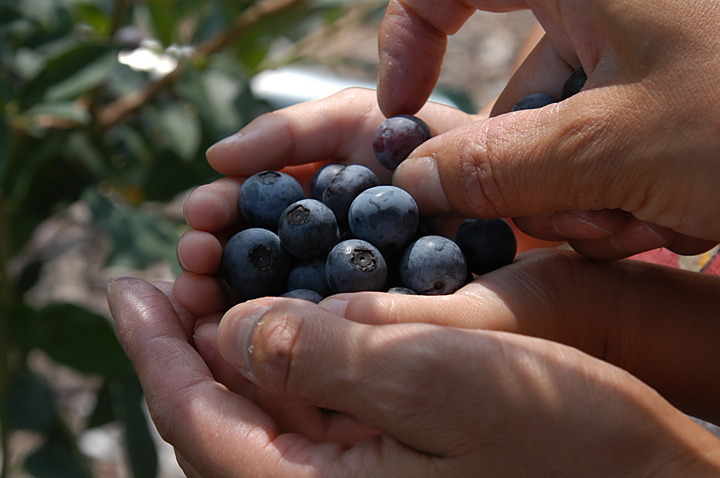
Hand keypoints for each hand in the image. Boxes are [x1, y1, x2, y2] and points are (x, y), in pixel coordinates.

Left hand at [107, 252, 719, 476]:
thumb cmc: (562, 443)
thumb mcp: (438, 378)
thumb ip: (321, 355)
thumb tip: (236, 329)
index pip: (195, 418)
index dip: (153, 346)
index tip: (128, 283)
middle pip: (218, 413)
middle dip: (192, 332)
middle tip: (186, 260)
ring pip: (261, 408)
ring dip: (238, 337)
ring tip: (227, 271)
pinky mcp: (386, 466)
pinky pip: (310, 409)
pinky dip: (289, 354)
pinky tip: (291, 311)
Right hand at [174, 87, 476, 317]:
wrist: (505, 191)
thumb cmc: (435, 145)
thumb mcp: (356, 121)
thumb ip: (288, 133)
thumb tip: (214, 156)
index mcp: (309, 207)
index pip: (247, 214)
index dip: (219, 213)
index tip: (198, 216)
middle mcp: (319, 252)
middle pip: (252, 261)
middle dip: (213, 259)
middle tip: (192, 261)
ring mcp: (344, 293)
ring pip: (275, 303)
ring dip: (234, 298)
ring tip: (200, 294)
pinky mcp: (371, 327)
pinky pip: (324, 333)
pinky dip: (291, 332)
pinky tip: (259, 332)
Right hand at [378, 0, 719, 258]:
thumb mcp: (614, 146)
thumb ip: (497, 168)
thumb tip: (412, 182)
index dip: (406, 41)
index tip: (401, 110)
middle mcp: (604, 4)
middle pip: (516, 97)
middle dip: (541, 176)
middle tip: (600, 213)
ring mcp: (643, 47)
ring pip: (564, 138)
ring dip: (593, 198)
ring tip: (664, 216)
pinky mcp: (668, 88)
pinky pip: (611, 148)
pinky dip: (630, 191)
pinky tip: (686, 213)